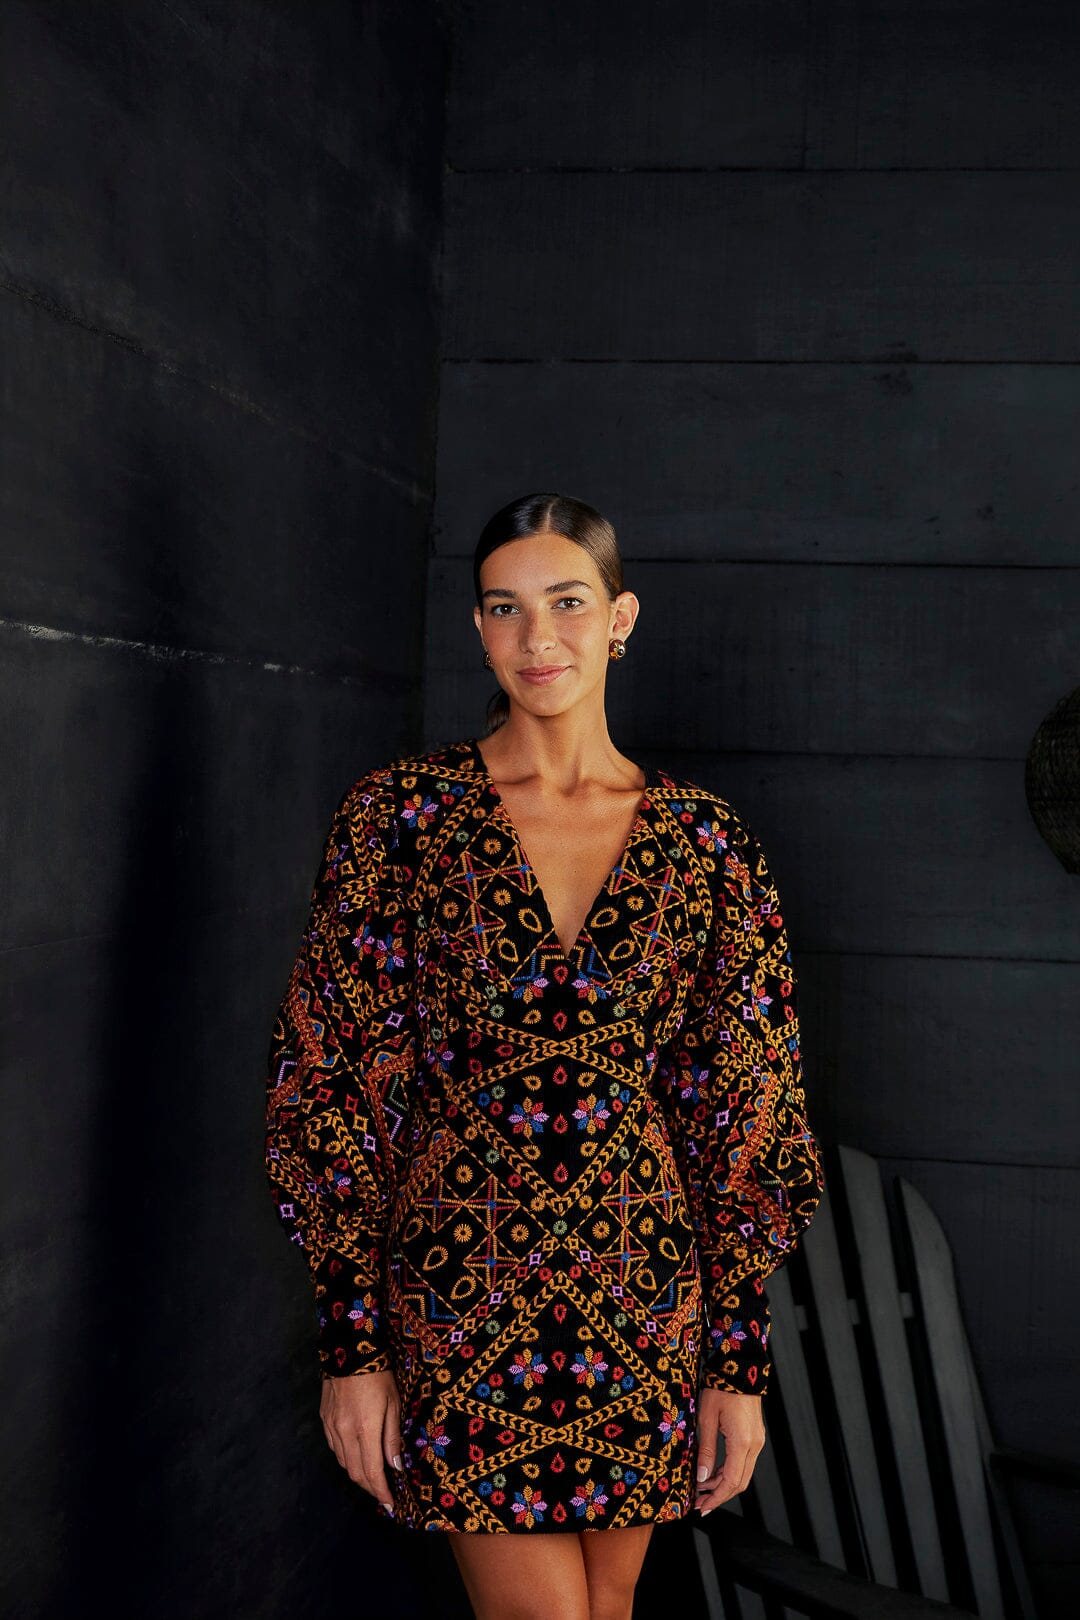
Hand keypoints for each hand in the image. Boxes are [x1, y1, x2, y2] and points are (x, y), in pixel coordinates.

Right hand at [319, 1367, 402, 1511]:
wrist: (349, 1349)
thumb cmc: (379, 1375)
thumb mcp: (393, 1404)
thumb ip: (392, 1438)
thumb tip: (395, 1468)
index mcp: (365, 1430)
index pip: (372, 1473)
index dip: (381, 1492)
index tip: (391, 1504)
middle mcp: (344, 1433)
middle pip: (355, 1473)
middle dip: (371, 1488)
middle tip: (384, 1494)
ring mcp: (331, 1427)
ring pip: (343, 1463)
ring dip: (358, 1475)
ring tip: (373, 1478)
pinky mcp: (324, 1420)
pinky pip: (335, 1448)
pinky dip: (347, 1459)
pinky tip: (357, 1457)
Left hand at [694, 1385, 764, 1514]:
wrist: (739, 1368)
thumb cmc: (720, 1389)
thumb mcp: (706, 1418)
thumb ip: (706, 1450)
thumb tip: (702, 1477)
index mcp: (742, 1442)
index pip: (732, 1482)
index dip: (717, 1498)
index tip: (702, 1508)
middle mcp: (754, 1445)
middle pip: (740, 1482)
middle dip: (720, 1496)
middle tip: (700, 1504)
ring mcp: (757, 1441)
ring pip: (743, 1474)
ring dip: (724, 1484)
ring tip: (702, 1489)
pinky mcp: (755, 1436)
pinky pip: (744, 1462)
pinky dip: (730, 1472)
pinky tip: (714, 1473)